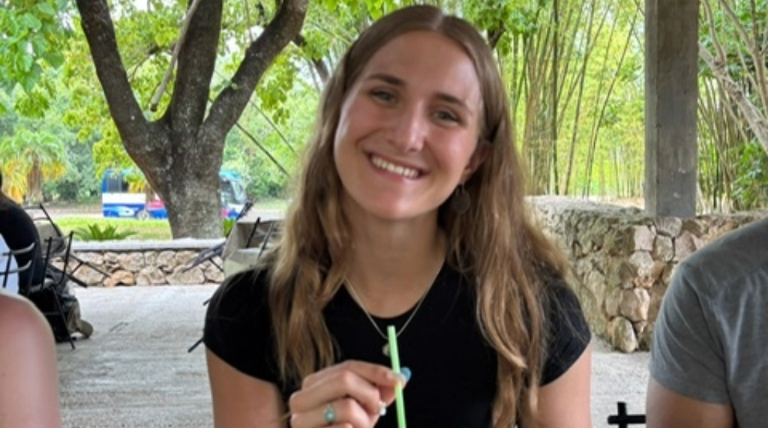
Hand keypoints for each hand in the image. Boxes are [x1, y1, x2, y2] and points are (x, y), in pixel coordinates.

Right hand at [288, 360, 407, 427]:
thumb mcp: (364, 409)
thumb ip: (380, 392)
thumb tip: (399, 378)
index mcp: (314, 384)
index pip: (348, 366)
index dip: (375, 371)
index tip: (398, 380)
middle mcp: (301, 398)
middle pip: (344, 380)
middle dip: (370, 394)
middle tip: (379, 408)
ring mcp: (301, 419)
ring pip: (347, 407)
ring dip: (364, 421)